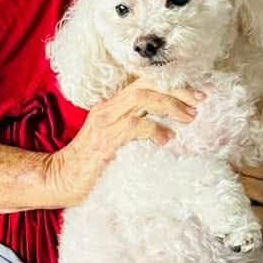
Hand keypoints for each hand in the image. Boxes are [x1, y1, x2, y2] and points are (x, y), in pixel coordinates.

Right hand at [45, 80, 204, 208]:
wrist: (62, 179)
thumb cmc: (92, 165)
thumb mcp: (116, 141)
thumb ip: (136, 131)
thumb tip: (169, 132)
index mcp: (112, 105)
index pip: (144, 83)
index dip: (172, 84)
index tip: (196, 95)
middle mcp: (109, 108)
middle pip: (147, 84)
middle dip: (177, 89)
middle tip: (200, 101)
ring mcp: (105, 122)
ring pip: (142, 98)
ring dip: (170, 105)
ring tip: (189, 117)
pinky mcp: (105, 139)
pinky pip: (134, 126)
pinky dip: (155, 129)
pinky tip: (167, 140)